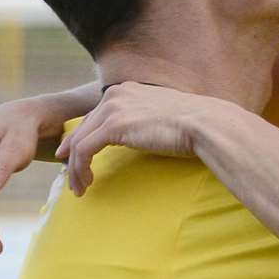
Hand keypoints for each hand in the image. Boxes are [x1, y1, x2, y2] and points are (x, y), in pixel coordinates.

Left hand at [56, 83, 207, 195]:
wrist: (204, 124)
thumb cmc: (193, 124)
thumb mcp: (162, 115)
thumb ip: (145, 118)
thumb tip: (144, 133)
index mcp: (126, 90)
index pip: (95, 116)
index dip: (83, 139)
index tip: (77, 159)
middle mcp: (115, 94)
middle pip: (83, 128)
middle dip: (73, 155)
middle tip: (74, 177)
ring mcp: (113, 109)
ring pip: (79, 141)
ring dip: (75, 168)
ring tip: (79, 188)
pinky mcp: (113, 126)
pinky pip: (84, 150)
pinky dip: (80, 169)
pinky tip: (85, 183)